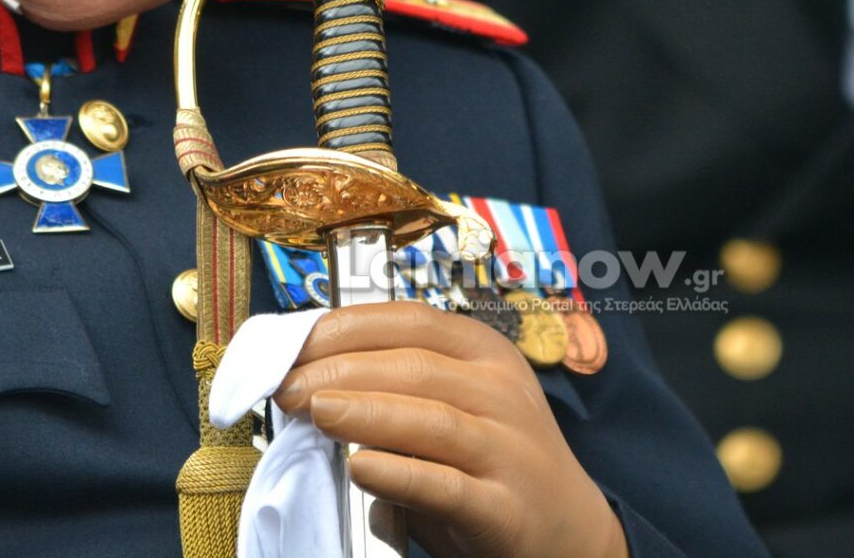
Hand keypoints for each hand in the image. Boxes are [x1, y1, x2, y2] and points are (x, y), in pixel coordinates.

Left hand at [274, 300, 629, 557]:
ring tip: (314, 411)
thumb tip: (311, 379)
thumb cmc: (493, 461)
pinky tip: (358, 467)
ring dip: (364, 410)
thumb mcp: (459, 407)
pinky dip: (398, 473)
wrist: (566, 530)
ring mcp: (507, 449)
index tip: (294, 342)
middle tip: (287, 387)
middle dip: (340, 370)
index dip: (348, 327)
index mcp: (486, 354)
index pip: (412, 322)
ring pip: (431, 418)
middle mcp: (502, 392)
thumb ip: (401, 390)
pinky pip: (445, 485)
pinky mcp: (504, 508)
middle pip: (414, 366)